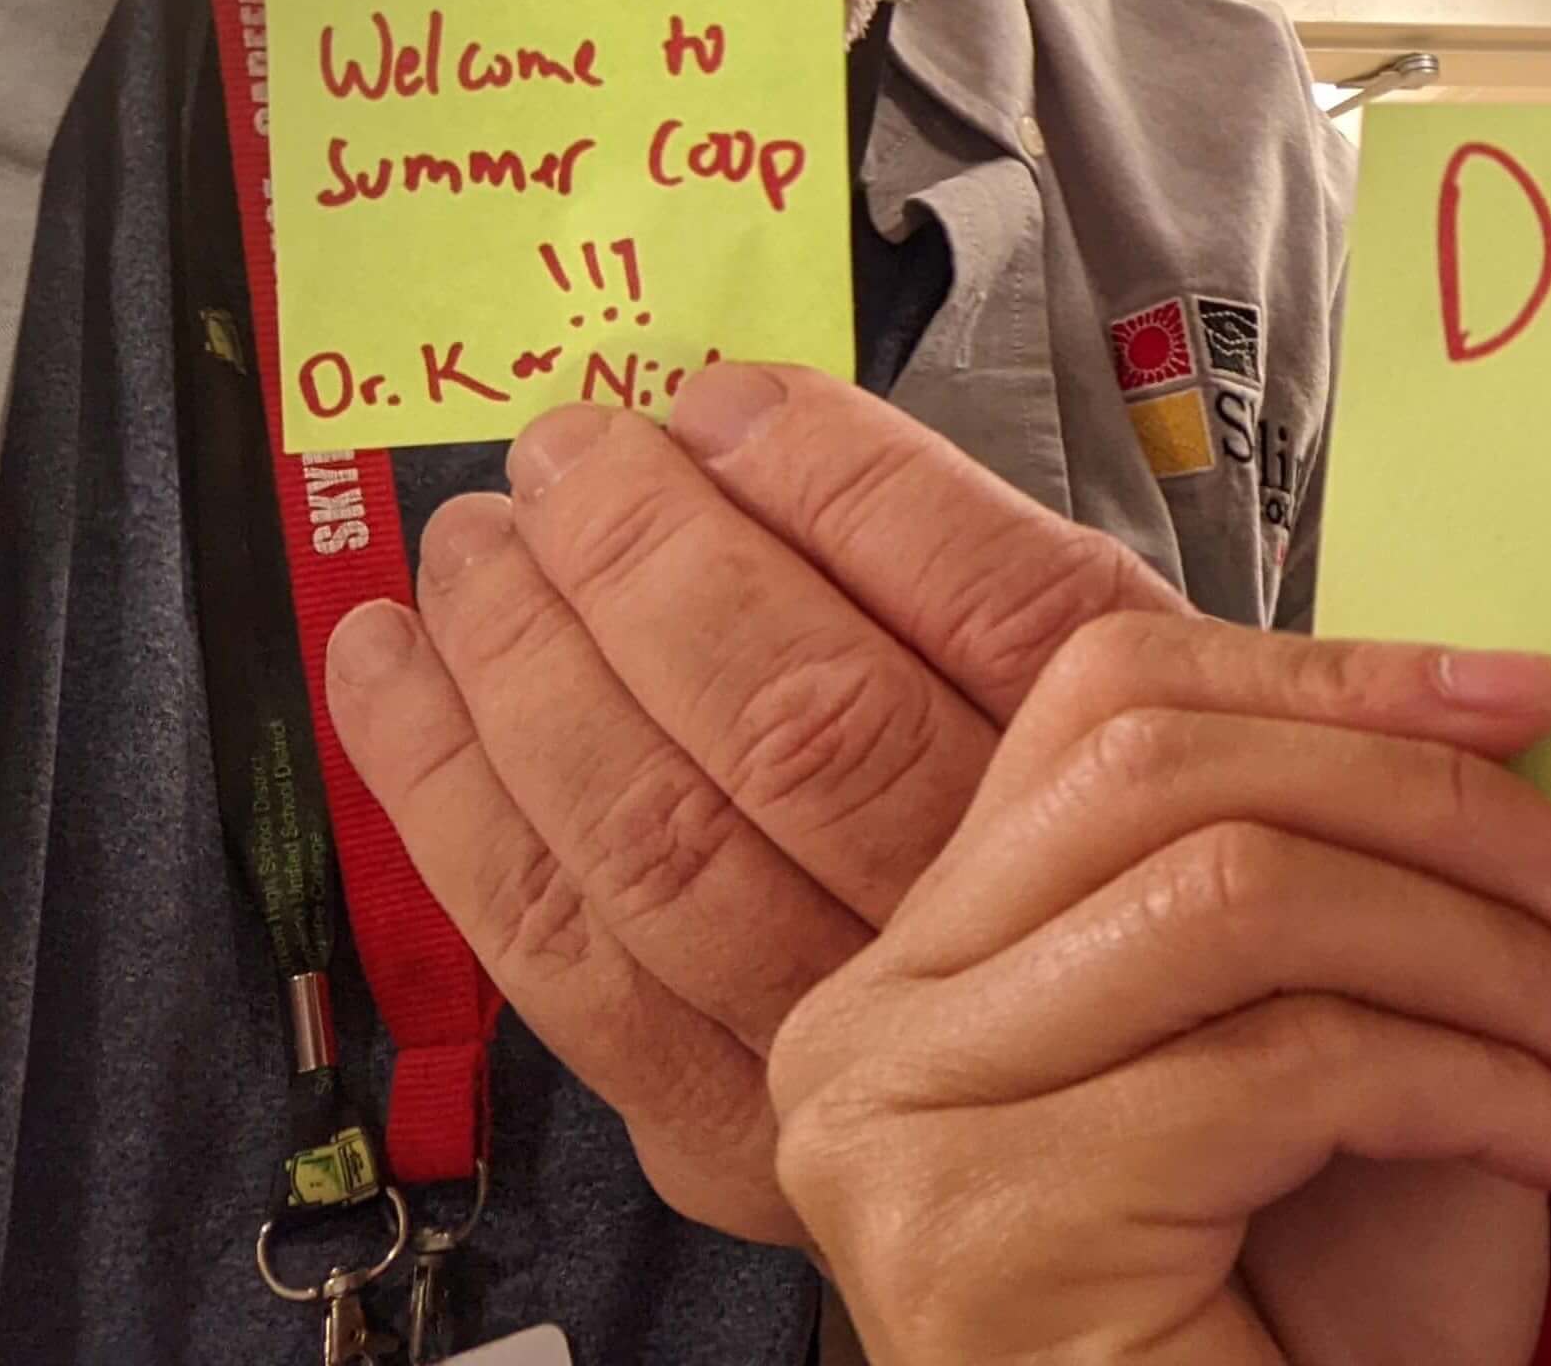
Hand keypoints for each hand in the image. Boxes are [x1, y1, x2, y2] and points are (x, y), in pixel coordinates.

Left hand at [328, 363, 1184, 1241]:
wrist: (1124, 1145)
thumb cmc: (1119, 873)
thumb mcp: (1158, 708)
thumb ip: (1002, 590)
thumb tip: (757, 430)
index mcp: (1132, 792)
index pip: (997, 607)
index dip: (843, 483)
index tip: (728, 404)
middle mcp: (999, 927)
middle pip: (808, 721)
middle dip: (650, 556)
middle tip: (565, 454)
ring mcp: (854, 1043)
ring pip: (661, 838)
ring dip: (529, 666)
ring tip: (472, 549)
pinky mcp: (724, 1134)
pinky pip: (560, 962)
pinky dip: (451, 802)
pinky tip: (393, 677)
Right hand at [766, 612, 1550, 1365]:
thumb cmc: (1305, 1340)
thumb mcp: (1329, 1049)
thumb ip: (1354, 875)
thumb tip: (1503, 704)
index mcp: (940, 950)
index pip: (1113, 703)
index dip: (1335, 674)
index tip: (1534, 695)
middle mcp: (878, 1019)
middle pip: (1166, 772)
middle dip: (1434, 802)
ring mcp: (905, 1121)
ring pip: (1234, 898)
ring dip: (1485, 955)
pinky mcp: (988, 1233)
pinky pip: (1287, 1067)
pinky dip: (1483, 1087)